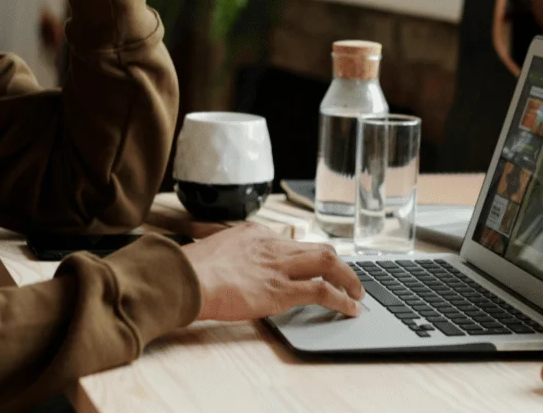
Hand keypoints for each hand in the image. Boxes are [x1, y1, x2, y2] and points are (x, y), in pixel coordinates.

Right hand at [180, 224, 364, 321]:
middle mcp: (271, 245)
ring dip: (348, 279)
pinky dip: (342, 299)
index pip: (290, 242)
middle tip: (349, 278)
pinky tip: (350, 309)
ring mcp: (278, 266)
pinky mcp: (281, 290)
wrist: (185, 278)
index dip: (307, 257)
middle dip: (339, 264)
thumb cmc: (189, 270)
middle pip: (318, 248)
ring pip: (329, 263)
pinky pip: (322, 291)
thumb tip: (227, 269)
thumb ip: (229, 256)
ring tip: (357, 293)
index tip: (312, 267)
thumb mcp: (211, 251)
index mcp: (253, 233)